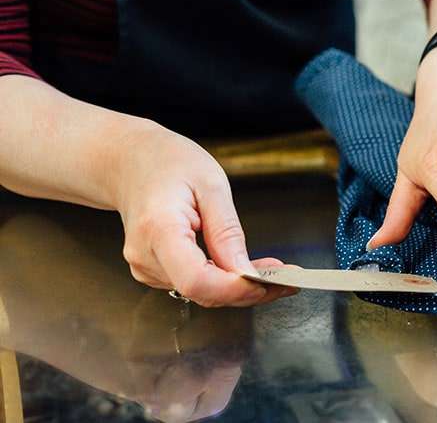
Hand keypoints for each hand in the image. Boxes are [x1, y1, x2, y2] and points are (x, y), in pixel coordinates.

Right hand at [113, 122, 296, 306]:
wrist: (129, 161)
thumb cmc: (168, 163)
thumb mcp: (211, 184)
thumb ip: (227, 232)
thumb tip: (245, 271)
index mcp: (158, 229)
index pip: (196, 280)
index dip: (234, 289)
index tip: (270, 282)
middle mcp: (146, 255)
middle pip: (202, 292)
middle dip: (249, 291)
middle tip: (289, 279)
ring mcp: (146, 267)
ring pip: (202, 293)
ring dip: (240, 287)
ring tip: (275, 271)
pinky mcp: (154, 271)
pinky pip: (195, 284)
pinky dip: (224, 281)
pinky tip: (246, 269)